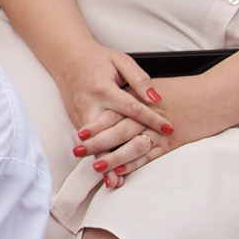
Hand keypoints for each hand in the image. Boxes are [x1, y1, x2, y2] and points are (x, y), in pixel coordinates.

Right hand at [48, 44, 172, 187]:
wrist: (67, 57)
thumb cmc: (98, 59)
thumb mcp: (121, 61)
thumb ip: (139, 78)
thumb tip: (156, 97)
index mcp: (103, 88)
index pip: (132, 108)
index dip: (152, 119)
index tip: (170, 129)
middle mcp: (90, 104)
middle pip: (106, 134)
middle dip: (118, 154)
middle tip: (132, 173)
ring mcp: (80, 113)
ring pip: (94, 143)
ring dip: (104, 162)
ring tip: (113, 182)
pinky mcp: (76, 119)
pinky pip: (88, 142)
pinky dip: (96, 157)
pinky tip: (103, 171)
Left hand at [74, 72, 233, 184]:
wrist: (218, 94)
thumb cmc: (186, 89)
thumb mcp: (156, 85)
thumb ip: (135, 94)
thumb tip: (116, 102)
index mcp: (143, 99)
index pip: (115, 113)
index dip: (97, 124)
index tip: (80, 133)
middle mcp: (150, 115)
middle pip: (119, 131)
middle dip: (97, 143)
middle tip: (77, 151)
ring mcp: (163, 131)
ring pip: (133, 146)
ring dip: (114, 158)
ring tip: (96, 165)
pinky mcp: (174, 143)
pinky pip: (152, 156)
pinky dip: (136, 164)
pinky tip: (122, 172)